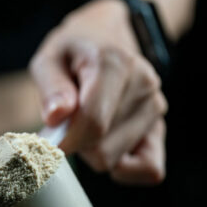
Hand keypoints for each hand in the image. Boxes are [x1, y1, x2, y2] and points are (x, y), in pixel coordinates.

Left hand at [30, 0, 167, 184]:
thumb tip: (57, 118)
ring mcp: (155, 107)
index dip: (65, 141)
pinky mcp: (160, 127)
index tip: (47, 141)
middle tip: (68, 121)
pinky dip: (123, 167)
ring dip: (93, 150)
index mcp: (115, 63)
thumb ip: (51, 88)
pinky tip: (106, 145)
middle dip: (76, 144)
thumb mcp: (49, 58)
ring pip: (114, 160)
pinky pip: (149, 169)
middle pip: (102, 149)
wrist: (109, 37)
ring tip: (88, 122)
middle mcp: (144, 85)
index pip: (93, 124)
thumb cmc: (73, 52)